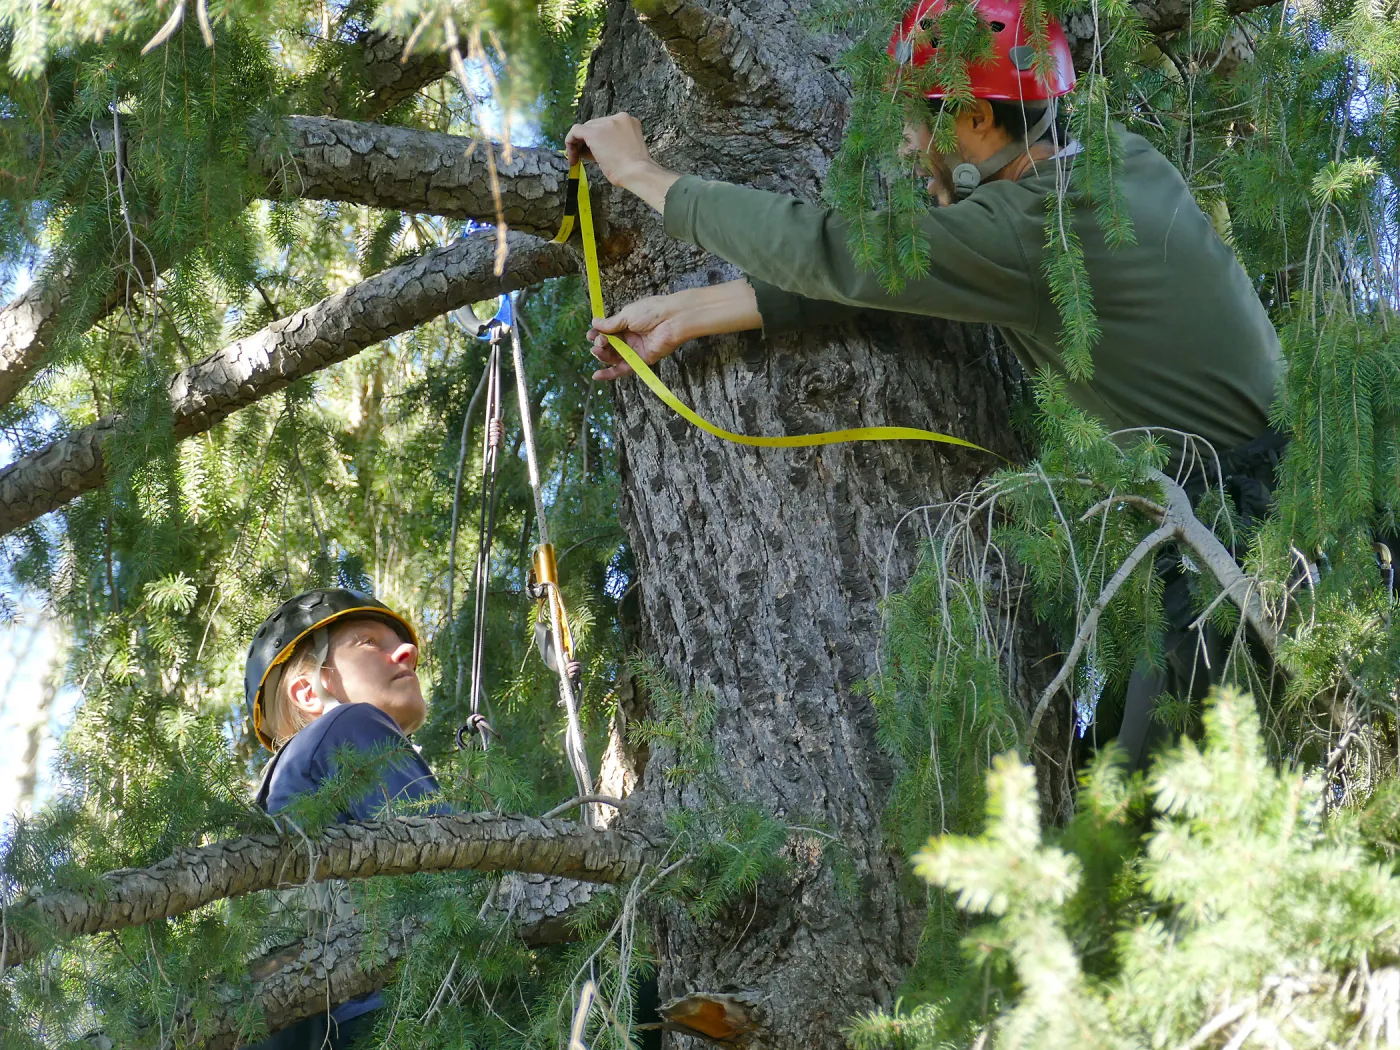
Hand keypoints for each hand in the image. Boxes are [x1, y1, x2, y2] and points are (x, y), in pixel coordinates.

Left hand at [564, 113, 679, 212]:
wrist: (637, 172)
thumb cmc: (634, 169)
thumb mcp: (624, 151)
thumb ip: (609, 145)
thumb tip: (588, 149)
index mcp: (629, 121)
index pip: (606, 127)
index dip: (597, 140)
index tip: (593, 153)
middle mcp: (618, 118)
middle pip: (595, 125)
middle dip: (587, 141)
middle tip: (582, 157)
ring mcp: (606, 123)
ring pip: (585, 128)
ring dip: (578, 143)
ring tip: (577, 159)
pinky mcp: (594, 132)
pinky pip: (575, 131)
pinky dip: (570, 142)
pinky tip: (572, 156)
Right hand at [588, 295, 690, 380]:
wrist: (672, 319)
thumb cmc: (652, 312)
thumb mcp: (626, 315)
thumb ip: (611, 324)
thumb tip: (594, 323)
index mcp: (625, 324)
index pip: (607, 332)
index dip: (597, 334)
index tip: (590, 335)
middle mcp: (629, 338)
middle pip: (609, 346)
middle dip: (600, 344)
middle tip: (599, 342)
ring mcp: (635, 350)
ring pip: (614, 357)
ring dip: (603, 356)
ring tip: (598, 350)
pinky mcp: (641, 360)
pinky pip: (623, 369)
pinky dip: (610, 373)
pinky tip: (597, 375)